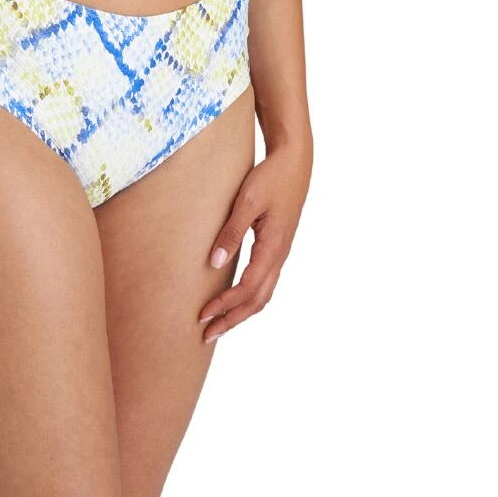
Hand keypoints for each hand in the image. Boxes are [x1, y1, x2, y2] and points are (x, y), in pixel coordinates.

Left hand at [199, 137, 312, 342]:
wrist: (294, 162)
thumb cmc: (270, 178)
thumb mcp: (247, 202)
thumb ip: (231, 233)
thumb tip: (214, 263)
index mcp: (273, 248)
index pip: (247, 289)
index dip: (224, 305)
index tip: (202, 315)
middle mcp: (279, 256)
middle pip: (257, 301)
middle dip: (232, 319)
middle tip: (207, 334)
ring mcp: (281, 253)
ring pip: (263, 294)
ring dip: (241, 311)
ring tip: (220, 323)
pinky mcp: (278, 246)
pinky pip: (265, 281)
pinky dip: (250, 297)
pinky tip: (236, 297)